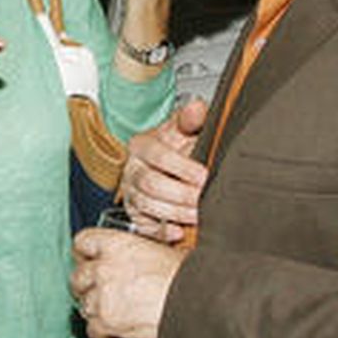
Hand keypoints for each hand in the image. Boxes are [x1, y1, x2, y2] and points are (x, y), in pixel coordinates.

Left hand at [71, 228, 186, 337]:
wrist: (199, 304)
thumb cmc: (188, 277)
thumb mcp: (160, 251)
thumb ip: (135, 254)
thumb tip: (133, 259)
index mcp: (116, 244)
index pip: (82, 243)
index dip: (84, 254)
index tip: (88, 261)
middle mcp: (104, 268)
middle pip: (77, 277)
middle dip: (87, 287)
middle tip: (101, 293)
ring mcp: (103, 296)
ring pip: (83, 305)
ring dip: (97, 311)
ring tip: (116, 314)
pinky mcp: (107, 322)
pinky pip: (92, 330)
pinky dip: (103, 334)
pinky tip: (119, 331)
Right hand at [121, 99, 208, 242]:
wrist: (168, 169)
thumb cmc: (177, 149)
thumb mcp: (184, 130)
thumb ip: (191, 118)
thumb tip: (196, 107)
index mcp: (141, 146)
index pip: (156, 154)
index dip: (181, 166)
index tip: (203, 175)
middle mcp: (132, 170)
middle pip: (150, 183)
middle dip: (181, 193)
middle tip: (205, 198)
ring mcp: (132, 194)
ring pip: (148, 205)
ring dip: (177, 212)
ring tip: (199, 214)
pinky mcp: (136, 216)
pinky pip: (144, 227)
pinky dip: (162, 231)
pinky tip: (178, 230)